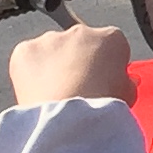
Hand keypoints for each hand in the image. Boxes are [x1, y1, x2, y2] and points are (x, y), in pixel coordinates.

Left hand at [9, 25, 134, 107]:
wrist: (68, 120)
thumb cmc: (102, 110)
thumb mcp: (127, 96)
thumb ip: (126, 81)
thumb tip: (125, 79)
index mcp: (112, 38)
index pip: (110, 45)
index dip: (106, 64)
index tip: (102, 81)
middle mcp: (81, 32)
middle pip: (79, 43)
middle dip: (77, 60)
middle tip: (76, 89)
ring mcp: (51, 39)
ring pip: (51, 49)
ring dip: (52, 65)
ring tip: (54, 95)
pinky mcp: (25, 50)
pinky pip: (27, 58)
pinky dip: (29, 72)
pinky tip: (37, 92)